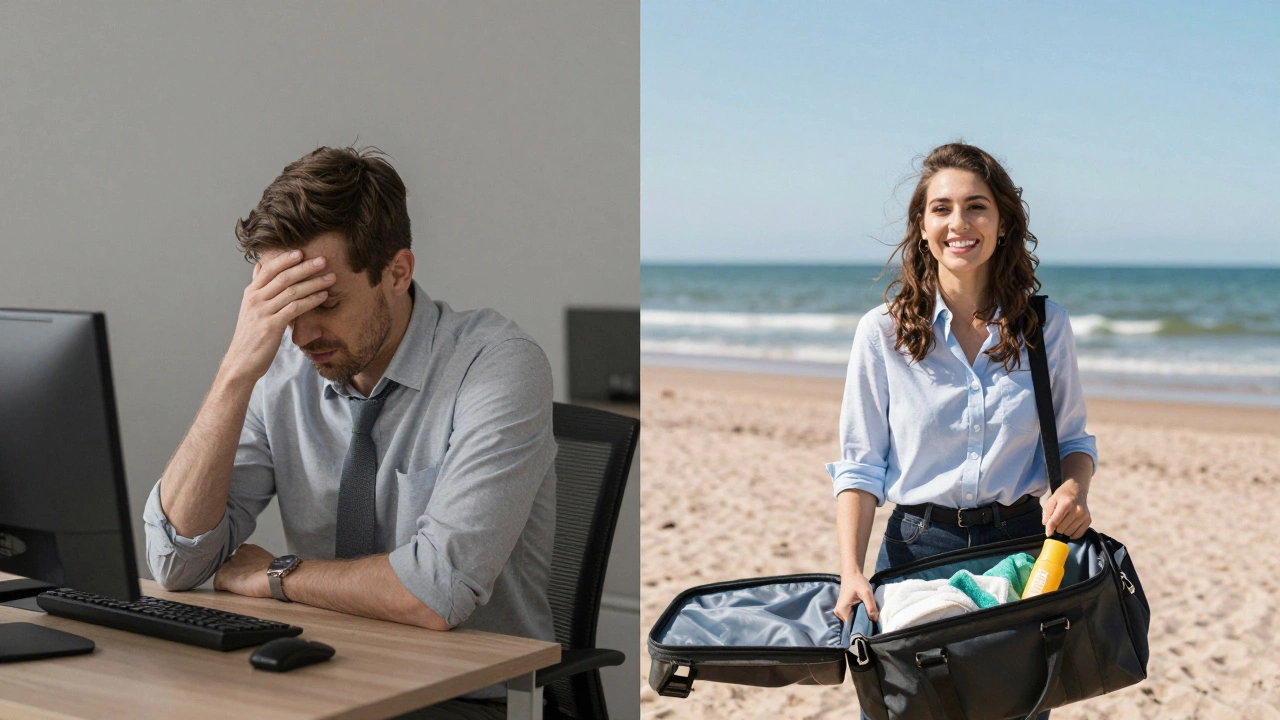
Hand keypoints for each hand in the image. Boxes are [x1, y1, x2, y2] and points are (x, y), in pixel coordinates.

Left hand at [213, 543, 273, 597]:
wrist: (273, 577)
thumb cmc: (275, 572)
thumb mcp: (266, 562)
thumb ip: (256, 562)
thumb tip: (255, 570)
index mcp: (247, 548)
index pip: (238, 556)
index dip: (241, 566)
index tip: (247, 573)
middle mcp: (235, 553)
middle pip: (228, 564)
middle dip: (233, 572)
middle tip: (243, 580)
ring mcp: (228, 564)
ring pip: (222, 574)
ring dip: (228, 580)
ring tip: (239, 587)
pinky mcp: (222, 575)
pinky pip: (218, 585)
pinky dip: (224, 589)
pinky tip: (234, 591)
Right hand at [219, 250, 335, 383]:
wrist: (241, 363)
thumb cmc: (250, 337)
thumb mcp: (250, 309)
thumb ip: (257, 287)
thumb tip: (259, 266)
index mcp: (251, 293)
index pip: (269, 269)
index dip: (286, 259)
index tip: (302, 252)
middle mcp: (255, 299)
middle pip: (283, 277)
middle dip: (305, 267)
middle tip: (323, 260)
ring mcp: (263, 312)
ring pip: (291, 291)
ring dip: (314, 283)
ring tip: (330, 278)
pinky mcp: (272, 326)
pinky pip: (295, 308)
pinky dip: (311, 300)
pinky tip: (323, 296)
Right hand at [834, 571, 878, 623]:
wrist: (851, 573)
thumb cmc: (858, 581)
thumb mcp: (866, 593)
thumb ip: (871, 607)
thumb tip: (875, 620)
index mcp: (842, 610)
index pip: (853, 626)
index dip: (863, 626)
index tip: (872, 626)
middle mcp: (839, 613)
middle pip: (853, 624)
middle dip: (863, 622)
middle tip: (873, 620)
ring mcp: (840, 611)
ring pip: (853, 620)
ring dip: (862, 618)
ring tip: (870, 615)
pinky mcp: (844, 609)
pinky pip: (852, 616)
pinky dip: (859, 615)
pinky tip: (865, 612)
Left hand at [1042, 479, 1091, 538]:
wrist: (1077, 490)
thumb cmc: (1062, 495)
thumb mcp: (1052, 500)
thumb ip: (1047, 512)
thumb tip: (1046, 525)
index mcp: (1066, 503)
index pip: (1055, 521)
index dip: (1049, 528)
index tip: (1048, 533)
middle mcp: (1077, 509)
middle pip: (1062, 528)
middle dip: (1056, 528)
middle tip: (1057, 522)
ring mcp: (1084, 515)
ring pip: (1069, 532)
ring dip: (1064, 531)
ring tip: (1063, 523)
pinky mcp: (1088, 519)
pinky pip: (1079, 534)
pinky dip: (1072, 534)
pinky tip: (1069, 528)